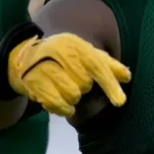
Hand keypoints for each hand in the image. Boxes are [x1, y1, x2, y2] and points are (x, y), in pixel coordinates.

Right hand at [7, 33, 130, 116]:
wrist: (25, 57)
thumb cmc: (63, 55)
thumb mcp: (85, 52)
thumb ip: (107, 64)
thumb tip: (128, 76)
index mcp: (77, 46)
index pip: (98, 66)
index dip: (110, 84)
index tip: (121, 102)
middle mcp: (62, 55)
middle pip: (85, 85)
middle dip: (83, 87)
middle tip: (73, 79)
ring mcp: (46, 69)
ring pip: (72, 96)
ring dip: (72, 98)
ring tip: (65, 88)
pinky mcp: (35, 83)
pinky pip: (57, 104)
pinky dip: (62, 108)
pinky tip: (61, 102)